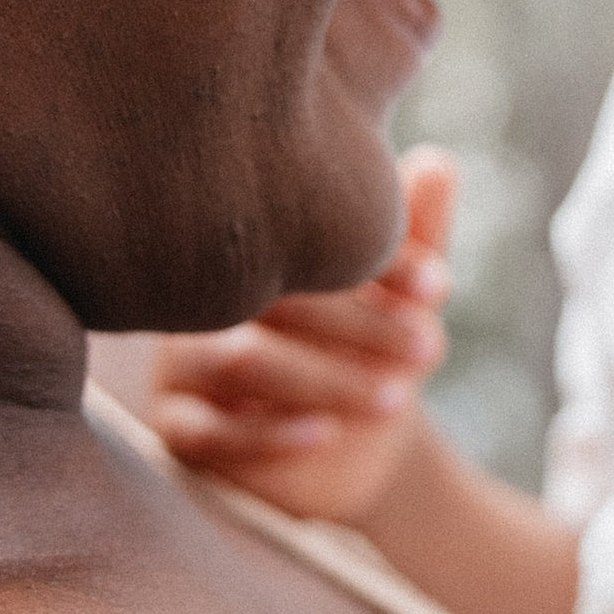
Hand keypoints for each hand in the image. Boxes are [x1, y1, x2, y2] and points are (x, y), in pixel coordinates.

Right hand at [146, 147, 453, 525]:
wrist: (354, 451)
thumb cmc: (370, 351)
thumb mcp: (402, 297)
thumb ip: (415, 235)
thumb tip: (438, 162)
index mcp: (253, 252)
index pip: (310, 245)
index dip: (377, 264)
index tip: (438, 287)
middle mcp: (206, 298)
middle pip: (270, 302)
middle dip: (358, 325)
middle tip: (428, 347)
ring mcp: (181, 362)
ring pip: (238, 362)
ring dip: (324, 380)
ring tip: (397, 398)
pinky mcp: (175, 427)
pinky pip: (207, 431)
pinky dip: (267, 433)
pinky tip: (325, 434)